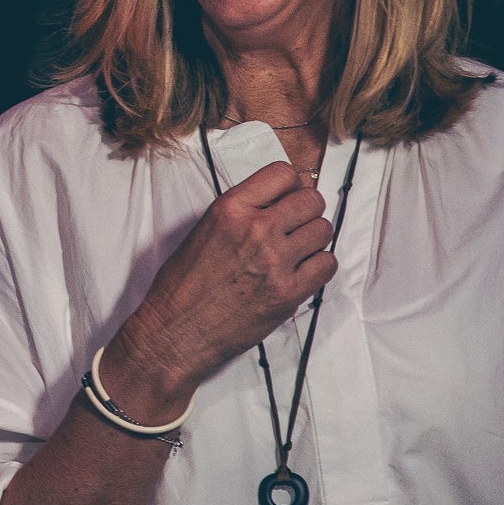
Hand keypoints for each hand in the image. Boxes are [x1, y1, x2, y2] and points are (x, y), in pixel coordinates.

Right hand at [104, 162, 335, 417]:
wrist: (176, 331)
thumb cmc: (182, 284)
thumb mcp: (202, 230)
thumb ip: (241, 211)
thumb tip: (280, 198)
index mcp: (229, 209)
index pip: (283, 173)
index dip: (290, 184)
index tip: (286, 197)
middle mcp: (255, 229)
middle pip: (311, 200)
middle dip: (306, 209)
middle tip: (294, 225)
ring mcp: (275, 261)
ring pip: (323, 230)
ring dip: (313, 238)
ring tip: (295, 251)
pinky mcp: (289, 292)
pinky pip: (327, 264)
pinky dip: (318, 266)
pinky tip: (299, 271)